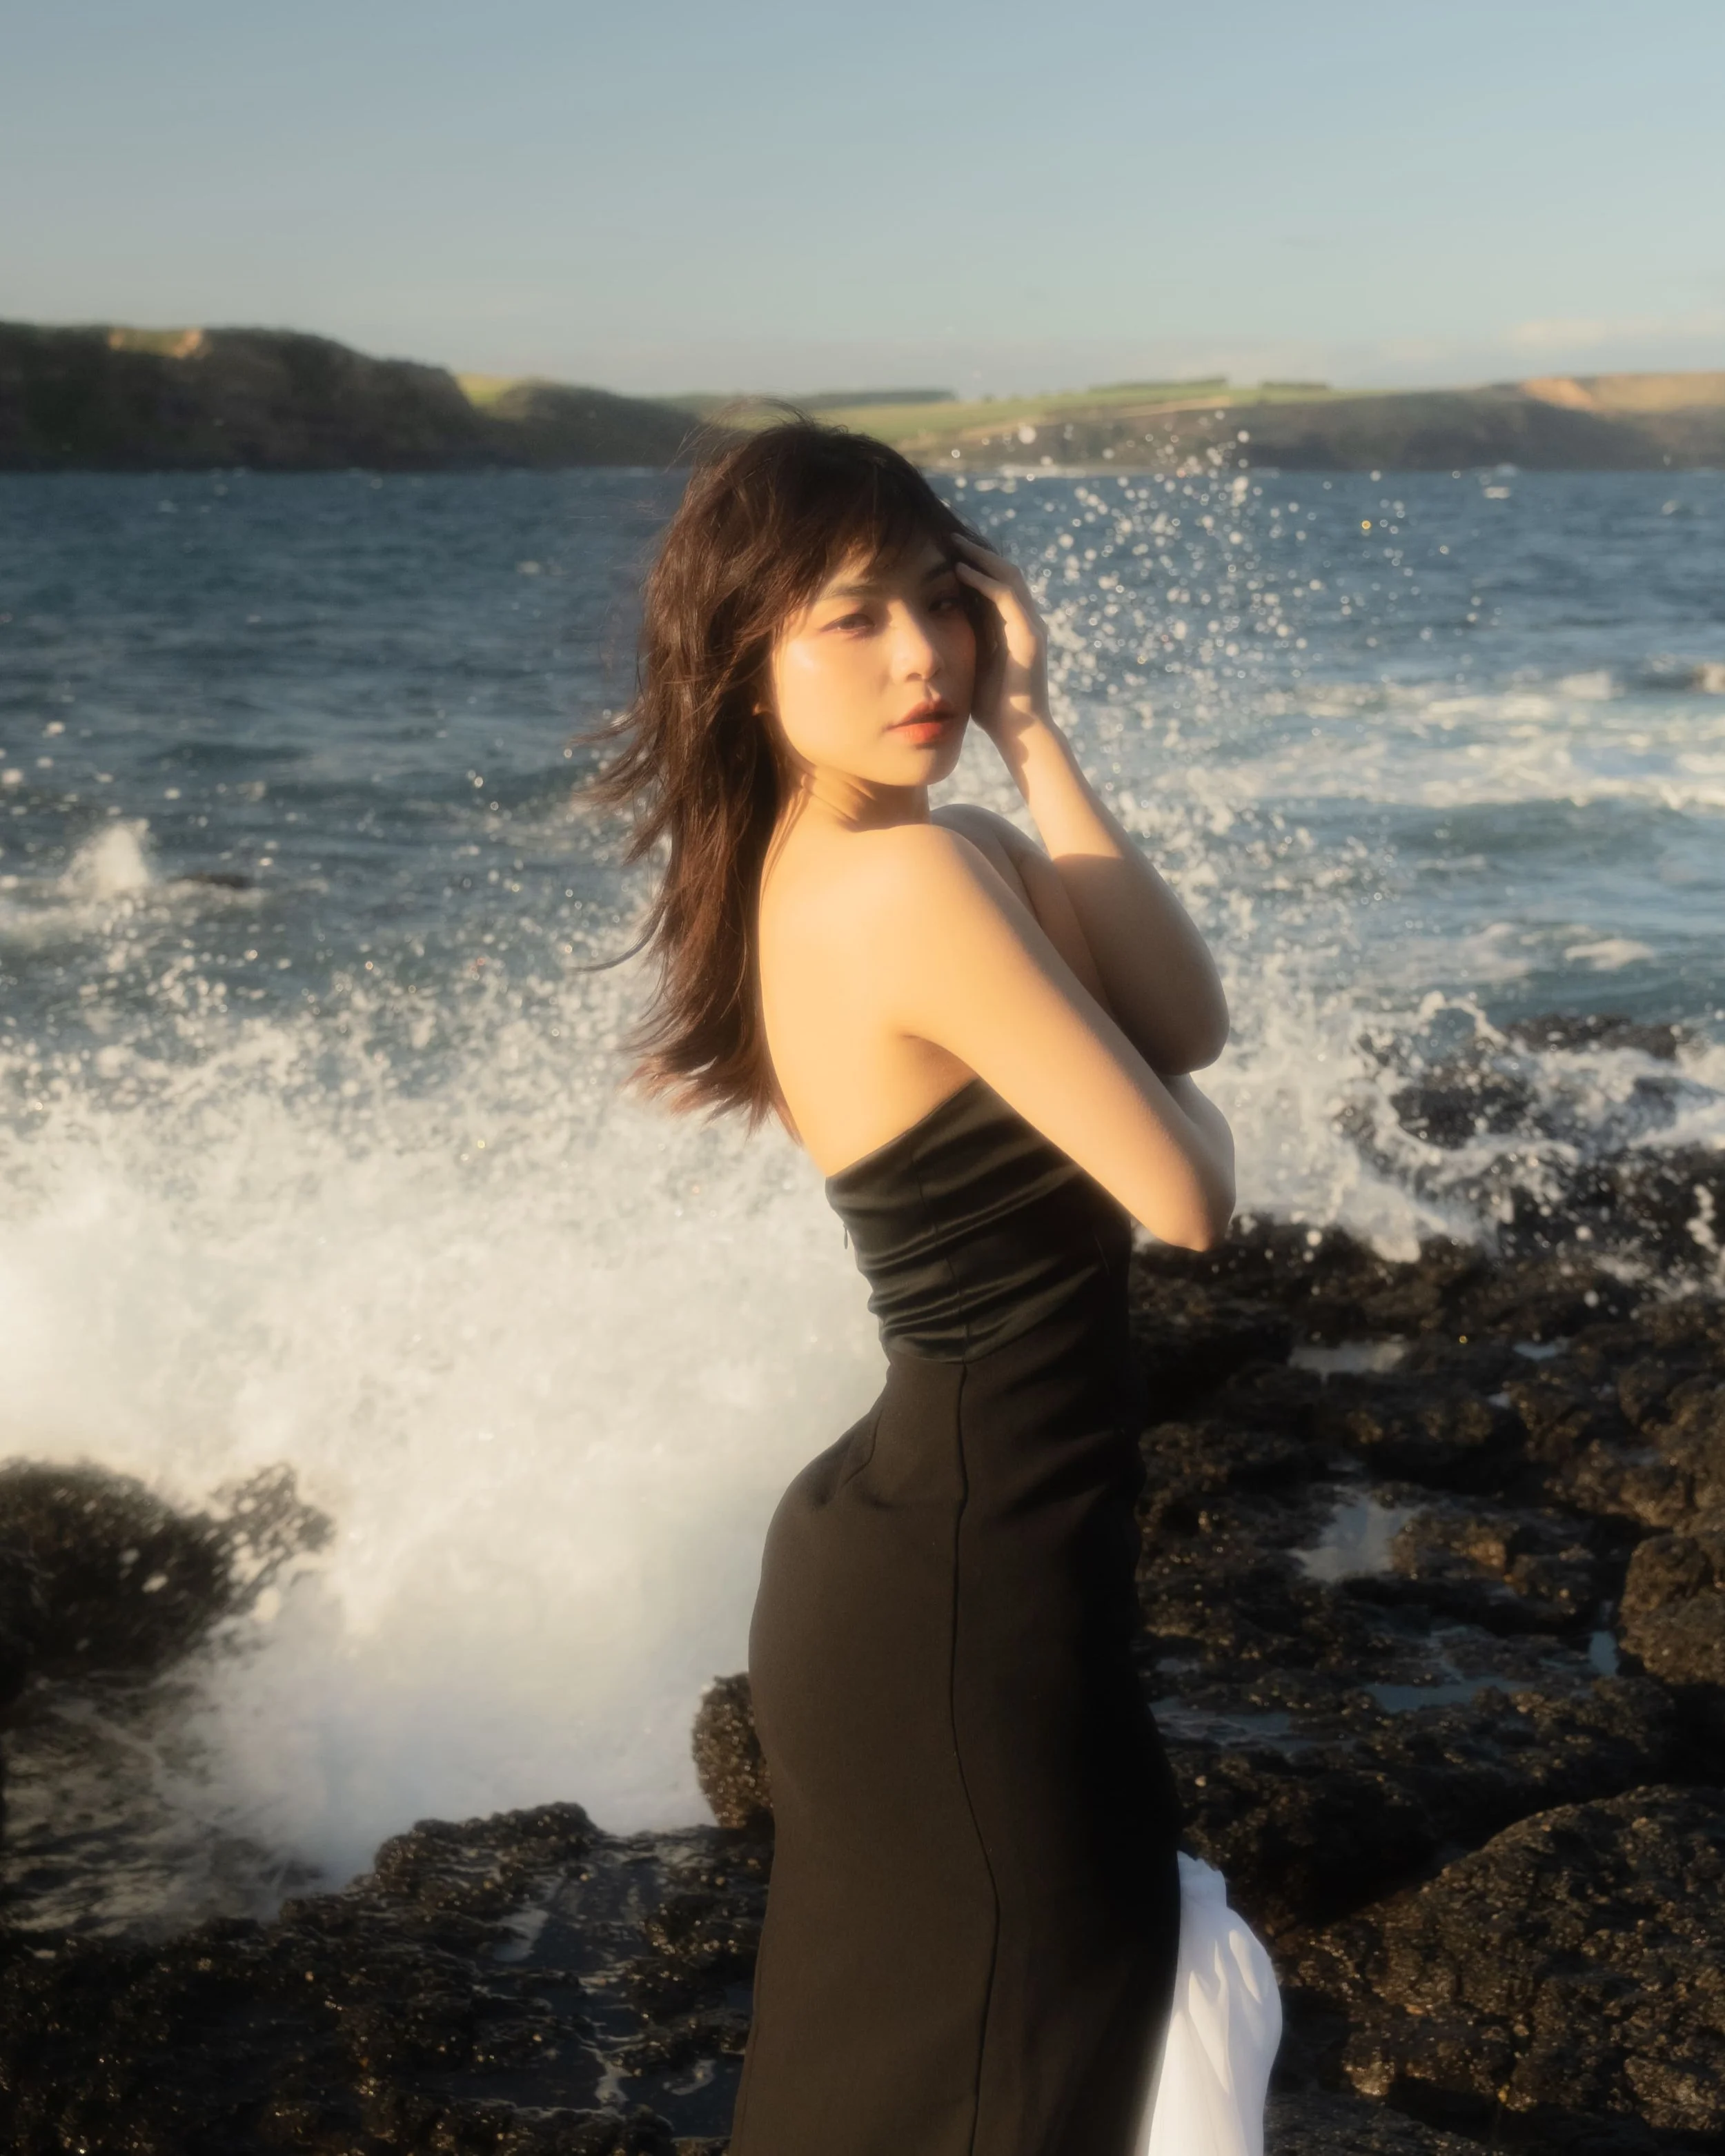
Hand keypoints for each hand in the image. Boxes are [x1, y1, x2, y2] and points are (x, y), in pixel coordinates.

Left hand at [949, 533, 1056, 767]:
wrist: (1016, 730)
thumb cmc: (988, 703)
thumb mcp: (968, 660)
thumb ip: (959, 638)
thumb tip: (929, 620)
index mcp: (1008, 623)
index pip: (992, 578)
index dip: (971, 558)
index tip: (941, 544)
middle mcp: (1023, 618)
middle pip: (1002, 568)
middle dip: (976, 547)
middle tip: (947, 530)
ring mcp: (1029, 625)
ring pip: (1008, 574)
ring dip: (980, 555)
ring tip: (953, 541)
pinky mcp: (1029, 635)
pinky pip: (1008, 597)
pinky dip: (985, 580)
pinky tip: (961, 570)